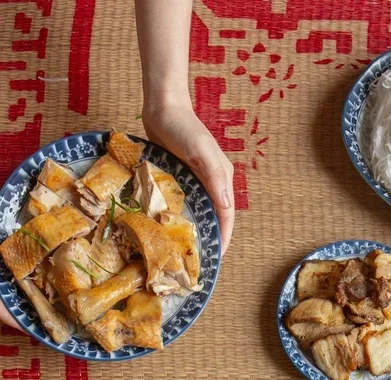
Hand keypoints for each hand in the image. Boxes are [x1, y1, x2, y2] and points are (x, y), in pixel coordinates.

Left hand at [143, 98, 235, 252]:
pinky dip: (180, 217)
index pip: (227, 217)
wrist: (163, 106)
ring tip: (183, 250)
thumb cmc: (183, 126)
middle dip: (209, 239)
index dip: (223, 239)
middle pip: (215, 218)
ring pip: (199, 212)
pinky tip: (169, 229)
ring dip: (194, 230)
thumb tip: (227, 208)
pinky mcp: (180, 177)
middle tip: (195, 261)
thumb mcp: (201, 151)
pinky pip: (183, 203)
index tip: (214, 259)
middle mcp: (212, 183)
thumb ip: (216, 177)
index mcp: (223, 178)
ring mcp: (196, 181)